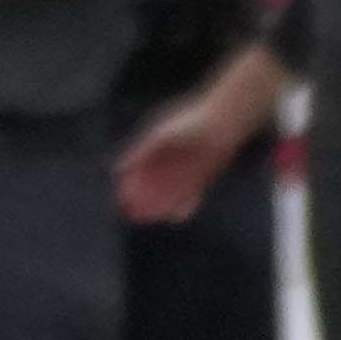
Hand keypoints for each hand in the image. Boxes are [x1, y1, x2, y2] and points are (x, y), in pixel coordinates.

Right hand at [115, 88, 236, 222]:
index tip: (123, 200)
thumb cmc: (188, 121)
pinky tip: (178, 215)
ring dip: (161, 207)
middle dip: (143, 202)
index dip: (128, 188)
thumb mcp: (159, 135)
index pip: (136, 174)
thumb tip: (118, 169)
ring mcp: (184, 172)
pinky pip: (191, 197)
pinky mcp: (202, 179)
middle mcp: (167, 164)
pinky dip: (185, 206)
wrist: (222, 122)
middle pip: (151, 188)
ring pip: (170, 195)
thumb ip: (140, 152)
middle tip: (136, 215)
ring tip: (155, 218)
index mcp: (153, 152)